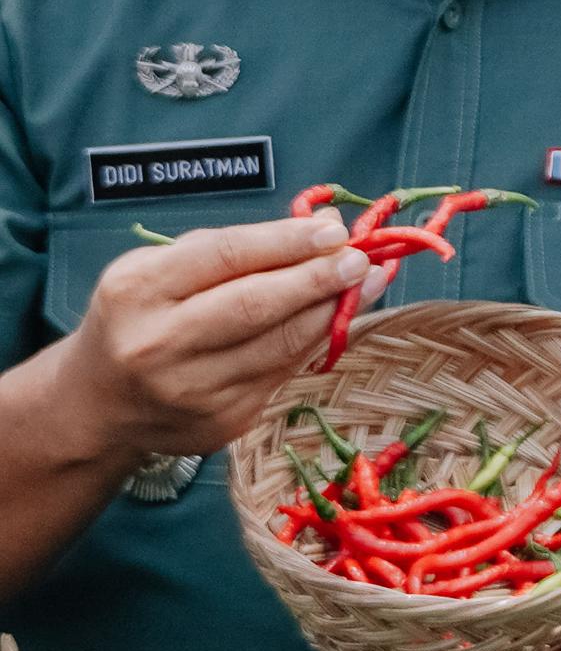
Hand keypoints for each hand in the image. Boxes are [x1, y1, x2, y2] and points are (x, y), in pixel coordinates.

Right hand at [48, 211, 375, 464]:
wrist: (100, 403)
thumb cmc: (139, 317)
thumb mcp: (157, 269)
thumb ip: (231, 248)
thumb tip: (322, 229)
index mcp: (136, 291)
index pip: (224, 257)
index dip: (286, 241)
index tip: (333, 229)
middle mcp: (158, 344)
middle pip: (256, 305)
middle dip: (318, 278)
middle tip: (362, 257)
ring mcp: (191, 389)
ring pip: (282, 344)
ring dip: (334, 310)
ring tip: (369, 281)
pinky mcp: (222, 421)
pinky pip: (284, 372)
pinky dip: (317, 341)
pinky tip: (339, 317)